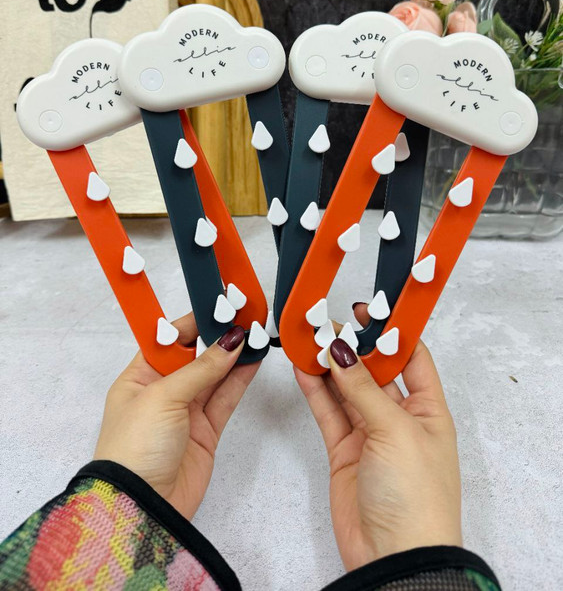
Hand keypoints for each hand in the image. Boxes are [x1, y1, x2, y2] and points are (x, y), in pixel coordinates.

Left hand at [94, 314, 258, 519]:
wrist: (141, 508)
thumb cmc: (135, 447)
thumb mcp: (164, 397)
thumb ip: (202, 368)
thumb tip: (231, 339)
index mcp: (139, 378)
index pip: (168, 340)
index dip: (192, 322)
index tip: (217, 303)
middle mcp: (162, 391)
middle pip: (195, 356)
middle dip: (218, 336)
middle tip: (244, 314)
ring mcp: (185, 412)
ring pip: (215, 376)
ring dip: (234, 355)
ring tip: (256, 331)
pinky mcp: (206, 432)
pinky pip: (226, 398)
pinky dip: (240, 379)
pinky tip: (254, 359)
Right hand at [295, 303, 461, 570]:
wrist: (394, 558)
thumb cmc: (416, 496)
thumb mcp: (395, 431)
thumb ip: (363, 388)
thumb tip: (341, 348)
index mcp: (428, 410)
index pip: (411, 357)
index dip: (389, 332)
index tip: (366, 309)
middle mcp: (400, 418)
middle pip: (373, 369)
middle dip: (351, 345)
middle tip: (324, 321)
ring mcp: (370, 434)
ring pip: (345, 388)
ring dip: (327, 364)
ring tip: (306, 336)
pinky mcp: (344, 450)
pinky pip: (328, 412)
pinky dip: (315, 390)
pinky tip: (302, 367)